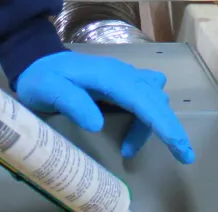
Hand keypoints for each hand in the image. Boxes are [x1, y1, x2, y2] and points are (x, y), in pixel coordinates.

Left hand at [14, 51, 194, 162]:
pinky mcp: (122, 82)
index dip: (163, 123)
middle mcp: (121, 73)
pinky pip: (146, 96)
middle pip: (155, 100)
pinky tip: (134, 131)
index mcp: (108, 76)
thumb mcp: (47, 90)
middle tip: (181, 157)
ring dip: (153, 124)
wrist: (37, 60)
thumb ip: (71, 103)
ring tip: (127, 148)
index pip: (143, 100)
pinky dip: (148, 115)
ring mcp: (123, 76)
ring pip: (153, 98)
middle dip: (170, 128)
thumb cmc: (41, 78)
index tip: (178, 146)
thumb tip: (98, 124)